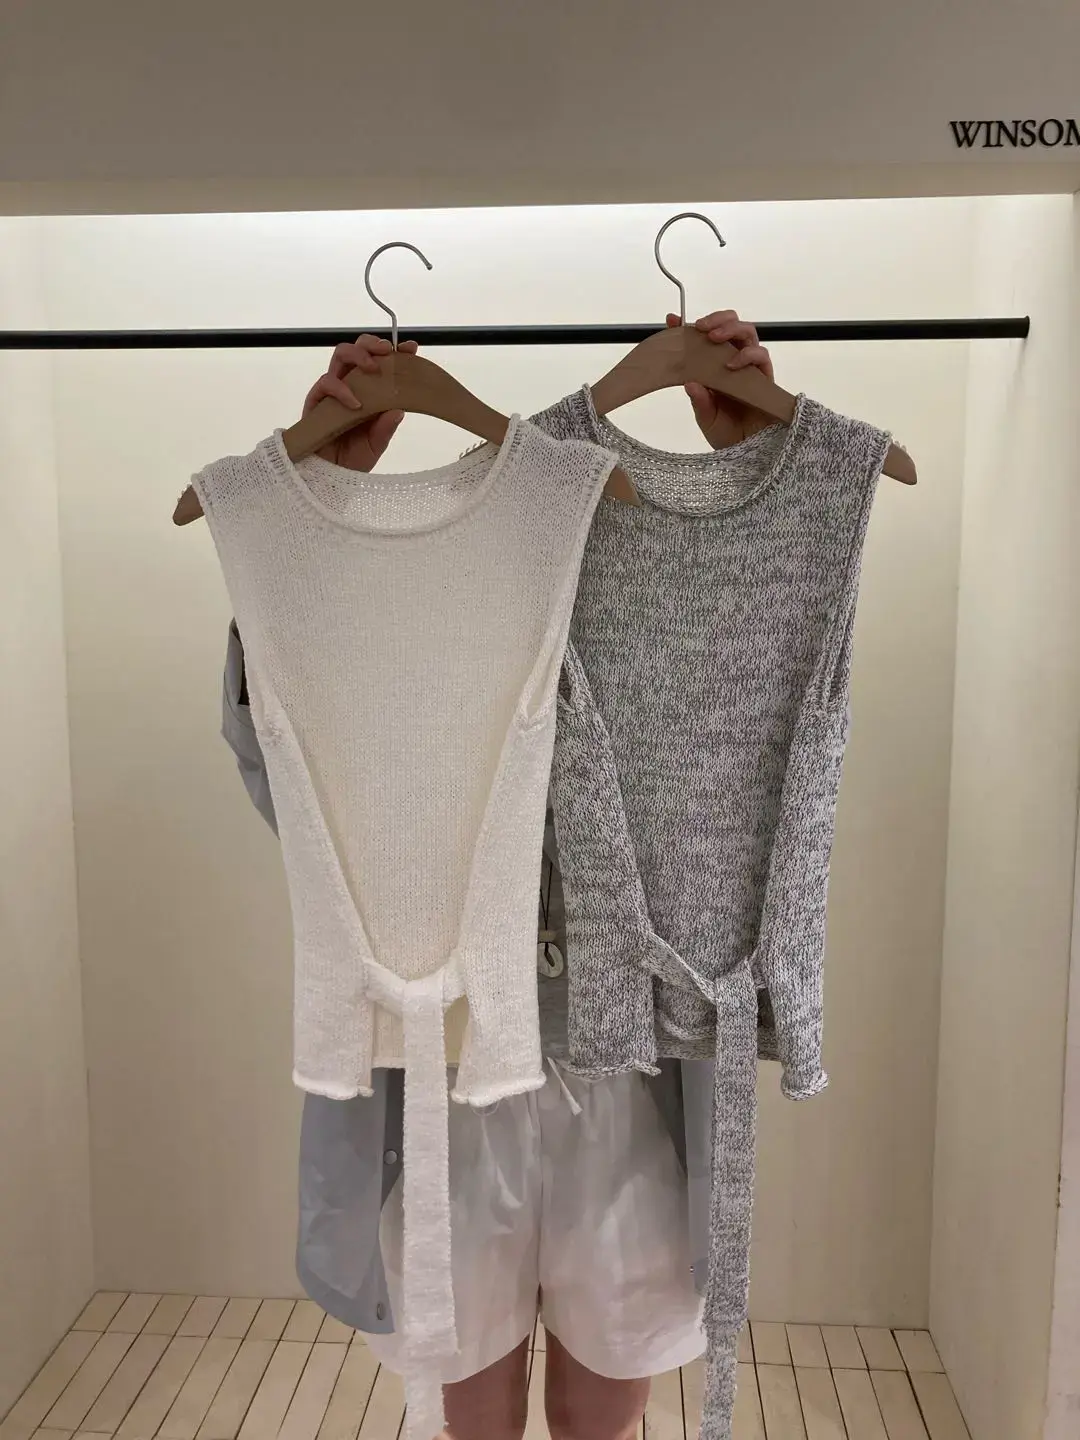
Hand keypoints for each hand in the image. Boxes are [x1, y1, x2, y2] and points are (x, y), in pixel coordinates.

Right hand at [302, 334, 418, 469]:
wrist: (329, 478)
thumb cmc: (353, 460)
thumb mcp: (377, 444)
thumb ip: (386, 428)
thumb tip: (400, 409)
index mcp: (369, 392)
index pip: (380, 363)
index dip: (394, 353)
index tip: (410, 349)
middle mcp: (351, 386)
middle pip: (357, 350)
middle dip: (372, 344)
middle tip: (386, 351)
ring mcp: (332, 391)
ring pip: (340, 357)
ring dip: (357, 356)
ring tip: (372, 368)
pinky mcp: (316, 401)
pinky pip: (326, 383)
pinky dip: (342, 389)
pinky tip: (355, 404)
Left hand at [666, 310, 774, 449]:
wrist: (749, 454)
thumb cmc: (726, 434)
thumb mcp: (705, 417)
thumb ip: (698, 400)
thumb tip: (688, 382)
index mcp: (714, 367)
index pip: (703, 340)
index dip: (688, 328)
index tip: (672, 320)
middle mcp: (733, 362)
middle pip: (731, 325)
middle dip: (717, 319)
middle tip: (701, 327)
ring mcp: (750, 368)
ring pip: (747, 333)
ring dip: (731, 329)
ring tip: (714, 337)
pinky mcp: (765, 377)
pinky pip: (761, 356)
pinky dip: (747, 355)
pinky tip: (732, 364)